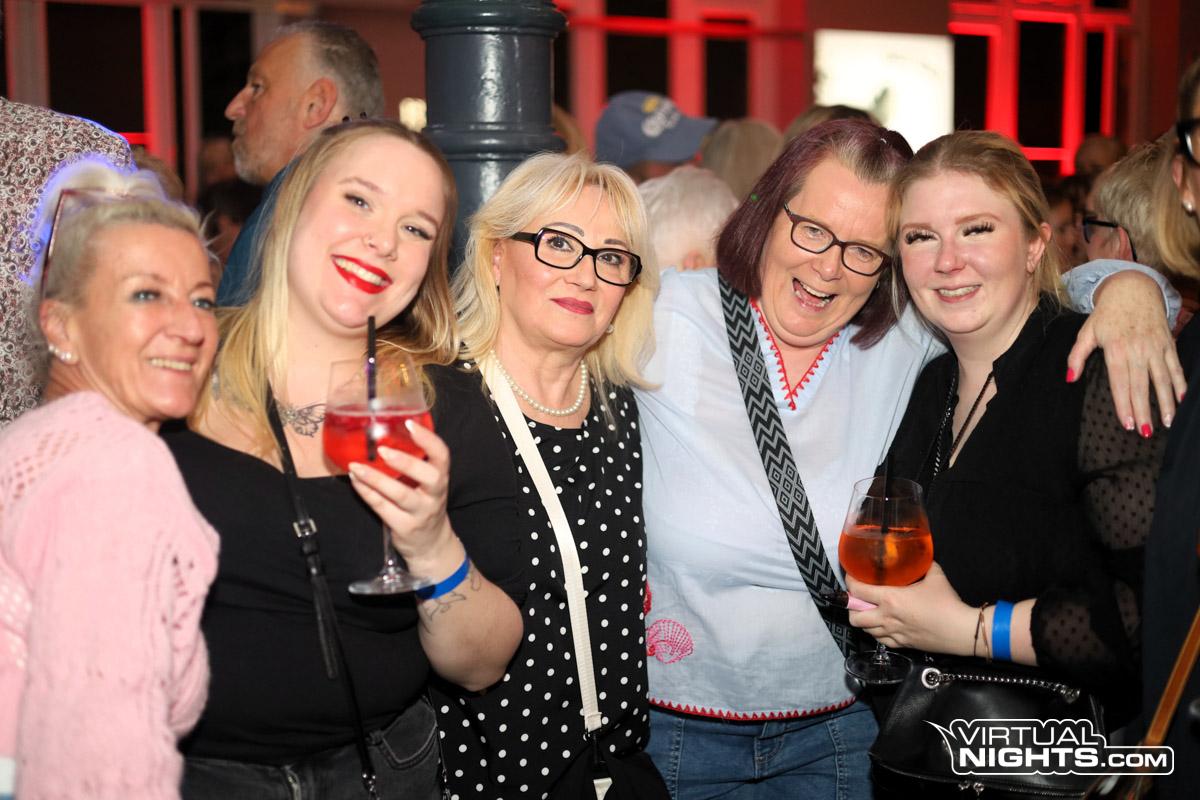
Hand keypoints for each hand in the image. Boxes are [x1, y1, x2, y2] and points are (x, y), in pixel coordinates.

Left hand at [348, 420, 458, 569]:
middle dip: (406, 462)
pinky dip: (366, 492)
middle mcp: (435, 495)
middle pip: (430, 477)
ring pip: (401, 495)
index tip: (409, 424)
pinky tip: (355, 480)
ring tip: (356, 466)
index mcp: (441, 478)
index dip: (428, 439)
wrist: (430, 543)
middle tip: (383, 451)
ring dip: (376, 479)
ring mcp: (420, 513)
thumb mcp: (428, 484)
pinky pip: (382, 507)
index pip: (442, 456)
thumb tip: (386, 433)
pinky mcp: (403, 527)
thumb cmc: (424, 504)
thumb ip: (416, 463)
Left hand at [845, 563, 975, 655]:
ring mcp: (893, 633)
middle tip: (859, 599)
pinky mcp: (902, 645)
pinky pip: (881, 640)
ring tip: (870, 611)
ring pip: (866, 631)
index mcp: (890, 598)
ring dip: (864, 621)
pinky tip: (884, 625)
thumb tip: (919, 557)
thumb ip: (923, 565)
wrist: (961, 630)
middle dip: (852, 607)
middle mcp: (886, 617)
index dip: (850, 583)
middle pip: (854, 617)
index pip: (857, 591)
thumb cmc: (946, 602)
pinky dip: (878, 633)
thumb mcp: (935, 575)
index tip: (852, 577)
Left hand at [1067, 271, 1185, 431]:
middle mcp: (1138, 349)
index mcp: (1116, 349)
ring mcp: (1155, 347)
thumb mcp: (1086, 332)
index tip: (1127, 423)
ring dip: (1166, 402)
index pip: (1120, 382)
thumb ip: (1076, 356)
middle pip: (1141, 385)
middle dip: (1143, 410)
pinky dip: (1180, 384)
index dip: (1124, 404)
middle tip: (1145, 432)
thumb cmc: (1106, 315)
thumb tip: (1069, 378)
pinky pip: (1175, 367)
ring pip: (1162, 379)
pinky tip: (1182, 400)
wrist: (1132, 290)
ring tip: (1167, 422)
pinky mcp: (1167, 344)